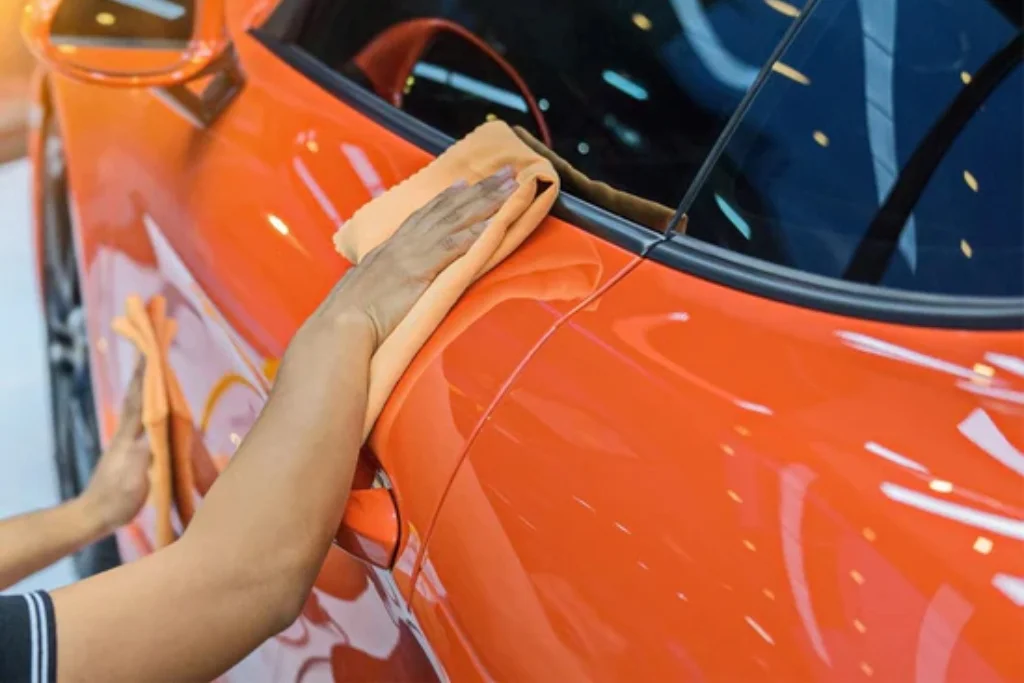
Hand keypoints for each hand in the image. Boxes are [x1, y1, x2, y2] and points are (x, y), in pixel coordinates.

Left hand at [80, 358, 152, 534]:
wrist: (94, 515)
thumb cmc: (117, 500)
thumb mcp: (134, 481)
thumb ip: (142, 456)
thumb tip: (155, 431)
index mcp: (130, 438)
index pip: (140, 401)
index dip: (145, 378)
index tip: (151, 353)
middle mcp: (127, 434)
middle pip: (136, 398)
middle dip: (144, 374)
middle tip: (151, 350)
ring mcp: (125, 442)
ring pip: (137, 406)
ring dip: (144, 386)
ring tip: (153, 369)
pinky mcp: (128, 451)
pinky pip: (140, 418)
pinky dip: (146, 403)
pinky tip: (151, 404)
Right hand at [311, 166, 518, 346]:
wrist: (342, 323)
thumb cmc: (351, 313)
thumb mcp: (368, 285)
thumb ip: (383, 277)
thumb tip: (389, 280)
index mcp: (392, 245)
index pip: (425, 213)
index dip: (449, 196)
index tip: (468, 182)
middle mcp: (404, 242)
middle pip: (448, 208)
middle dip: (479, 189)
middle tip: (505, 173)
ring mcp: (413, 253)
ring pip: (455, 220)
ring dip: (486, 202)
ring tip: (510, 188)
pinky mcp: (420, 270)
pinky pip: (452, 247)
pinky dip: (474, 233)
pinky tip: (494, 224)